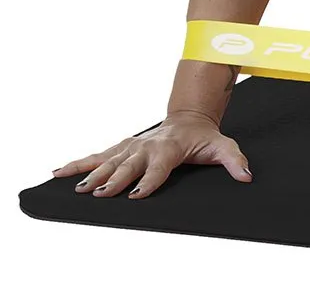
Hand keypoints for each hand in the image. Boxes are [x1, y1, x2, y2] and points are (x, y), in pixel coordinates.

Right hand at [51, 111, 252, 198]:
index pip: (159, 166)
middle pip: (129, 164)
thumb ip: (235, 160)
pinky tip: (58, 173)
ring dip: (93, 174)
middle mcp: (148, 145)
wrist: (190, 117)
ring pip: (109, 159)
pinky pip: (98, 155)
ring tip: (78, 189)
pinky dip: (78, 163)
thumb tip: (247, 176)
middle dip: (116, 179)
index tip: (136, 196)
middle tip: (101, 194)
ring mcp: (133, 145)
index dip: (149, 181)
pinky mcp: (123, 146)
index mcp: (170, 147)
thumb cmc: (204, 137)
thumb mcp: (224, 146)